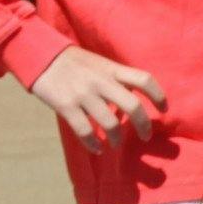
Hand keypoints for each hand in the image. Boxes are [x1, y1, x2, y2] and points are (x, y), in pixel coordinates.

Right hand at [29, 46, 166, 148]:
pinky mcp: (66, 106)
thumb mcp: (98, 62)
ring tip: (115, 143)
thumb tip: (133, 97)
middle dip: (143, 126)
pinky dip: (93, 144)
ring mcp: (83, 94)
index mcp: (111, 69)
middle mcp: (101, 81)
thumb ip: (115, 77)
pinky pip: (85, 131)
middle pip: (133, 106)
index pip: (144, 79)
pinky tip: (96, 148)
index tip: (163, 109)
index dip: (158, 96)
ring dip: (117, 138)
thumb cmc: (72, 61)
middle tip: (145, 136)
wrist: (39, 54)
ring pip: (110, 123)